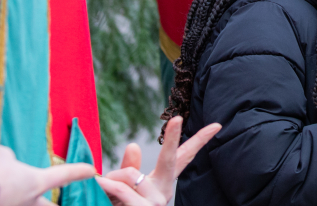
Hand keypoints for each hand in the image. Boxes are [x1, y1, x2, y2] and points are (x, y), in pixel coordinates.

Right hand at [0, 145, 94, 205]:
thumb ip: (7, 158)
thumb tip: (5, 161)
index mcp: (35, 183)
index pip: (63, 176)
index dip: (78, 172)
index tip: (92, 171)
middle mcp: (29, 202)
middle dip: (53, 205)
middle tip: (56, 202)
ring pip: (28, 204)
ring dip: (19, 198)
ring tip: (11, 190)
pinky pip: (1, 202)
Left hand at [97, 116, 221, 205]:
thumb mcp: (123, 188)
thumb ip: (130, 168)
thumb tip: (134, 145)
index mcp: (162, 184)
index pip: (183, 158)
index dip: (199, 141)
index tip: (216, 125)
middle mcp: (163, 193)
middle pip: (170, 159)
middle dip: (172, 137)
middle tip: (176, 119)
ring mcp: (156, 203)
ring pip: (130, 174)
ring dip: (111, 179)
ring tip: (104, 188)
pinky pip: (122, 189)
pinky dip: (107, 184)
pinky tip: (100, 184)